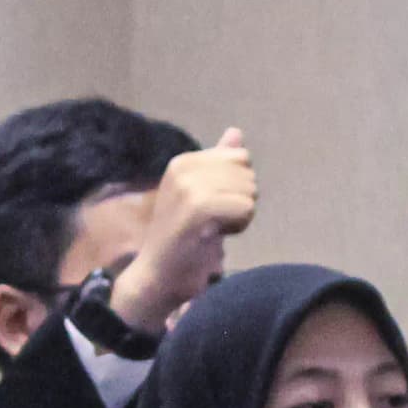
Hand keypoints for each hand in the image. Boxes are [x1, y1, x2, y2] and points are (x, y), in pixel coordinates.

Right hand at [108, 131, 256, 336]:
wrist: (158, 276)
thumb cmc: (181, 239)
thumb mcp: (199, 194)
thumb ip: (218, 164)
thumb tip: (236, 132)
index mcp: (183, 162)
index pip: (240, 157)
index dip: (237, 185)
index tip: (214, 207)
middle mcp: (183, 168)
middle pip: (247, 171)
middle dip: (241, 198)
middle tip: (215, 221)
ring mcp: (189, 187)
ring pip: (249, 190)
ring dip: (241, 215)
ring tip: (213, 229)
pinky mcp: (198, 208)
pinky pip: (245, 208)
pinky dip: (239, 225)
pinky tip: (217, 236)